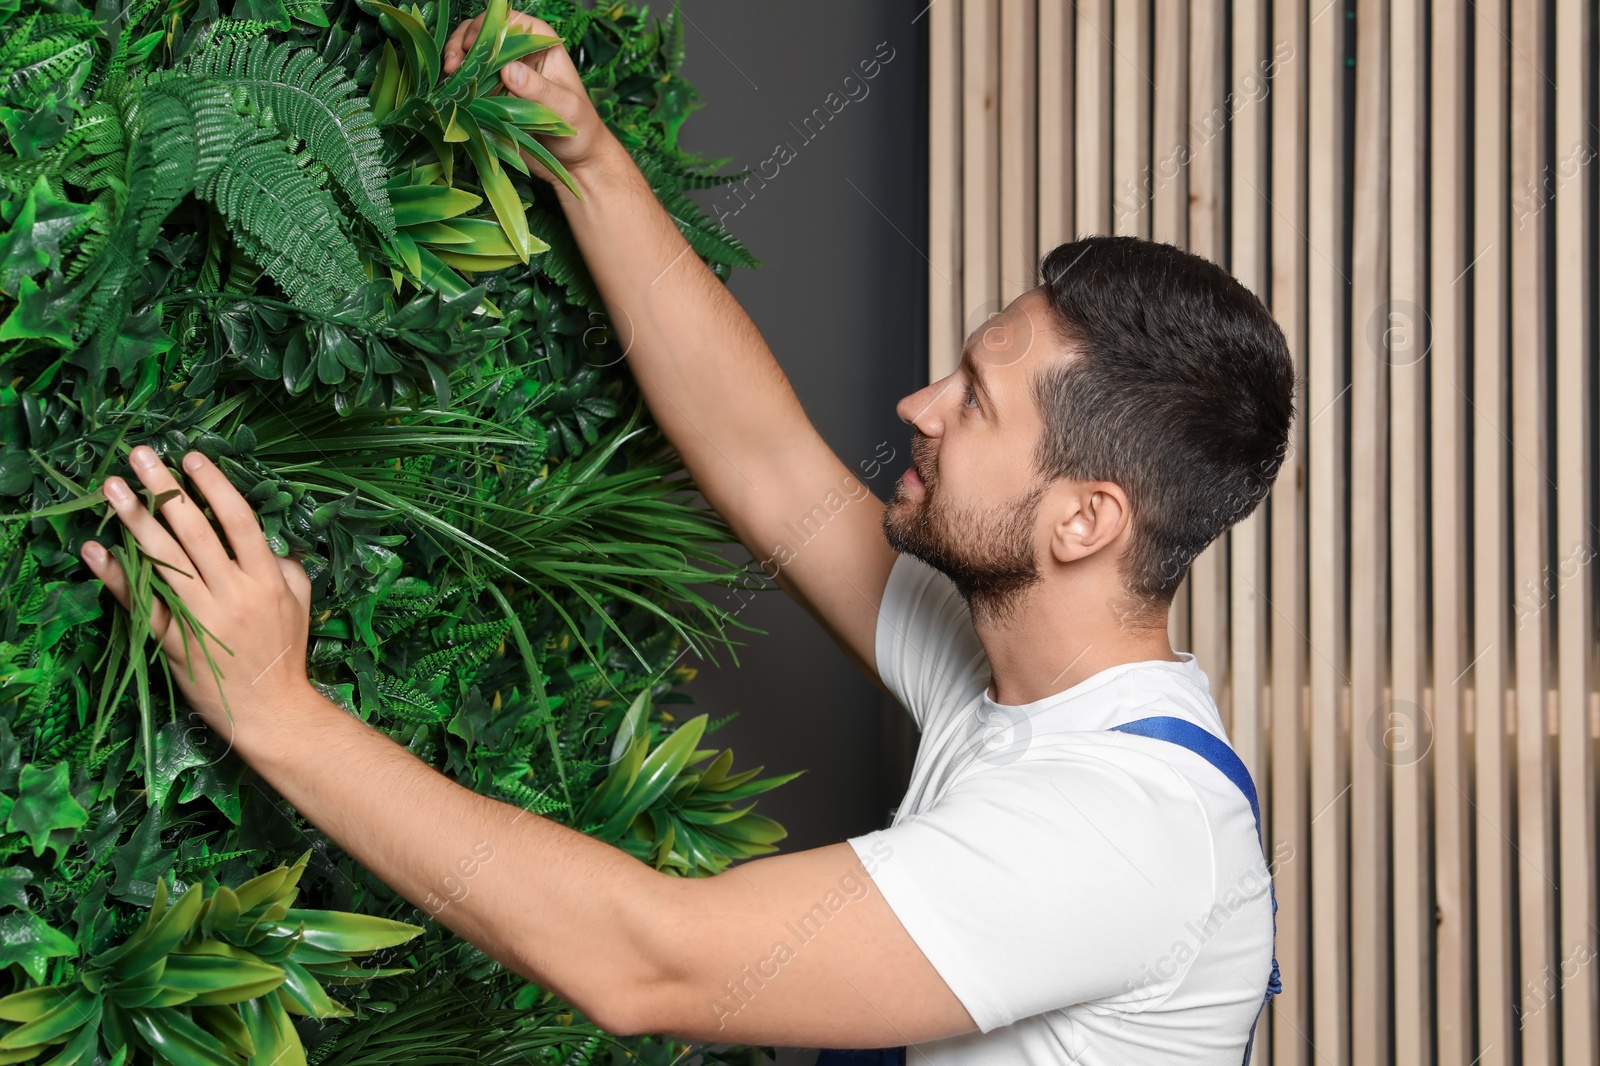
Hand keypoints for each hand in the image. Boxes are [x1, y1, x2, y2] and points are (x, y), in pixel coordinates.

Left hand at [79, 445, 314, 740]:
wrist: (270, 711)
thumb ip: (285, 564)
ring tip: (113, 487)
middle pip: (193, 530)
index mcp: (266, 578)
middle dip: (164, 489)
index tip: (191, 457)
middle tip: (140, 455)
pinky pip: (140, 601)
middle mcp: (232, 592)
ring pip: (163, 559)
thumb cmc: (285, 653)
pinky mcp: (173, 640)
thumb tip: (263, 537)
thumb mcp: (299, 602)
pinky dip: (115, 574)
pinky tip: (94, 549)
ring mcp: (200, 616)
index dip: (214, 486)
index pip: (237, 520)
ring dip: (134, 519)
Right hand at [443, 10, 615, 185]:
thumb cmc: (580, 128)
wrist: (575, 160)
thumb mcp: (564, 107)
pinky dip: (458, 85)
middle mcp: (520, 54)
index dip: (486, 27)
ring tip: (449, 78)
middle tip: (452, 66)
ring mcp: (504, 74)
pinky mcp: (493, 95)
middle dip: (463, 44)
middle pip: (483, 34)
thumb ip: (538, 88)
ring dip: (457, 64)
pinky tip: (452, 93)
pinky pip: (470, 83)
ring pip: (472, 57)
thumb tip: (509, 70)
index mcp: (541, 44)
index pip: (509, 20)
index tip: (472, 46)